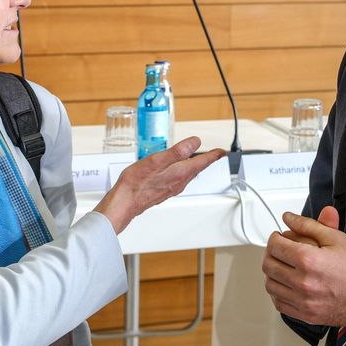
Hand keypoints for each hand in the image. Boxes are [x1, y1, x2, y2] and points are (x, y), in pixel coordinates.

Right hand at [93, 137, 223, 233]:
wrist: (124, 203)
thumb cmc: (136, 183)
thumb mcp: (157, 161)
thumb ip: (177, 152)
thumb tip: (195, 142)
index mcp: (180, 173)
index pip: (202, 163)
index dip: (213, 155)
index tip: (221, 152)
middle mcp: (178, 182)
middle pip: (197, 169)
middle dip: (206, 161)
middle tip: (214, 155)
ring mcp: (171, 188)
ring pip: (188, 175)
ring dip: (195, 166)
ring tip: (198, 160)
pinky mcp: (163, 191)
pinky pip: (178, 179)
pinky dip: (182, 171)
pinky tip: (176, 170)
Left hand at [262, 206, 345, 329]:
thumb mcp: (337, 238)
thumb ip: (309, 224)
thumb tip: (289, 218)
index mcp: (309, 260)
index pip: (275, 246)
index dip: (274, 237)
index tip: (279, 236)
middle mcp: (303, 283)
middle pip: (268, 266)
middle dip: (271, 253)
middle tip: (279, 249)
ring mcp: (305, 302)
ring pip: (271, 286)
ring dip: (272, 273)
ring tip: (283, 265)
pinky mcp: (308, 316)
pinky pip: (280, 304)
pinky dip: (278, 293)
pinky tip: (287, 285)